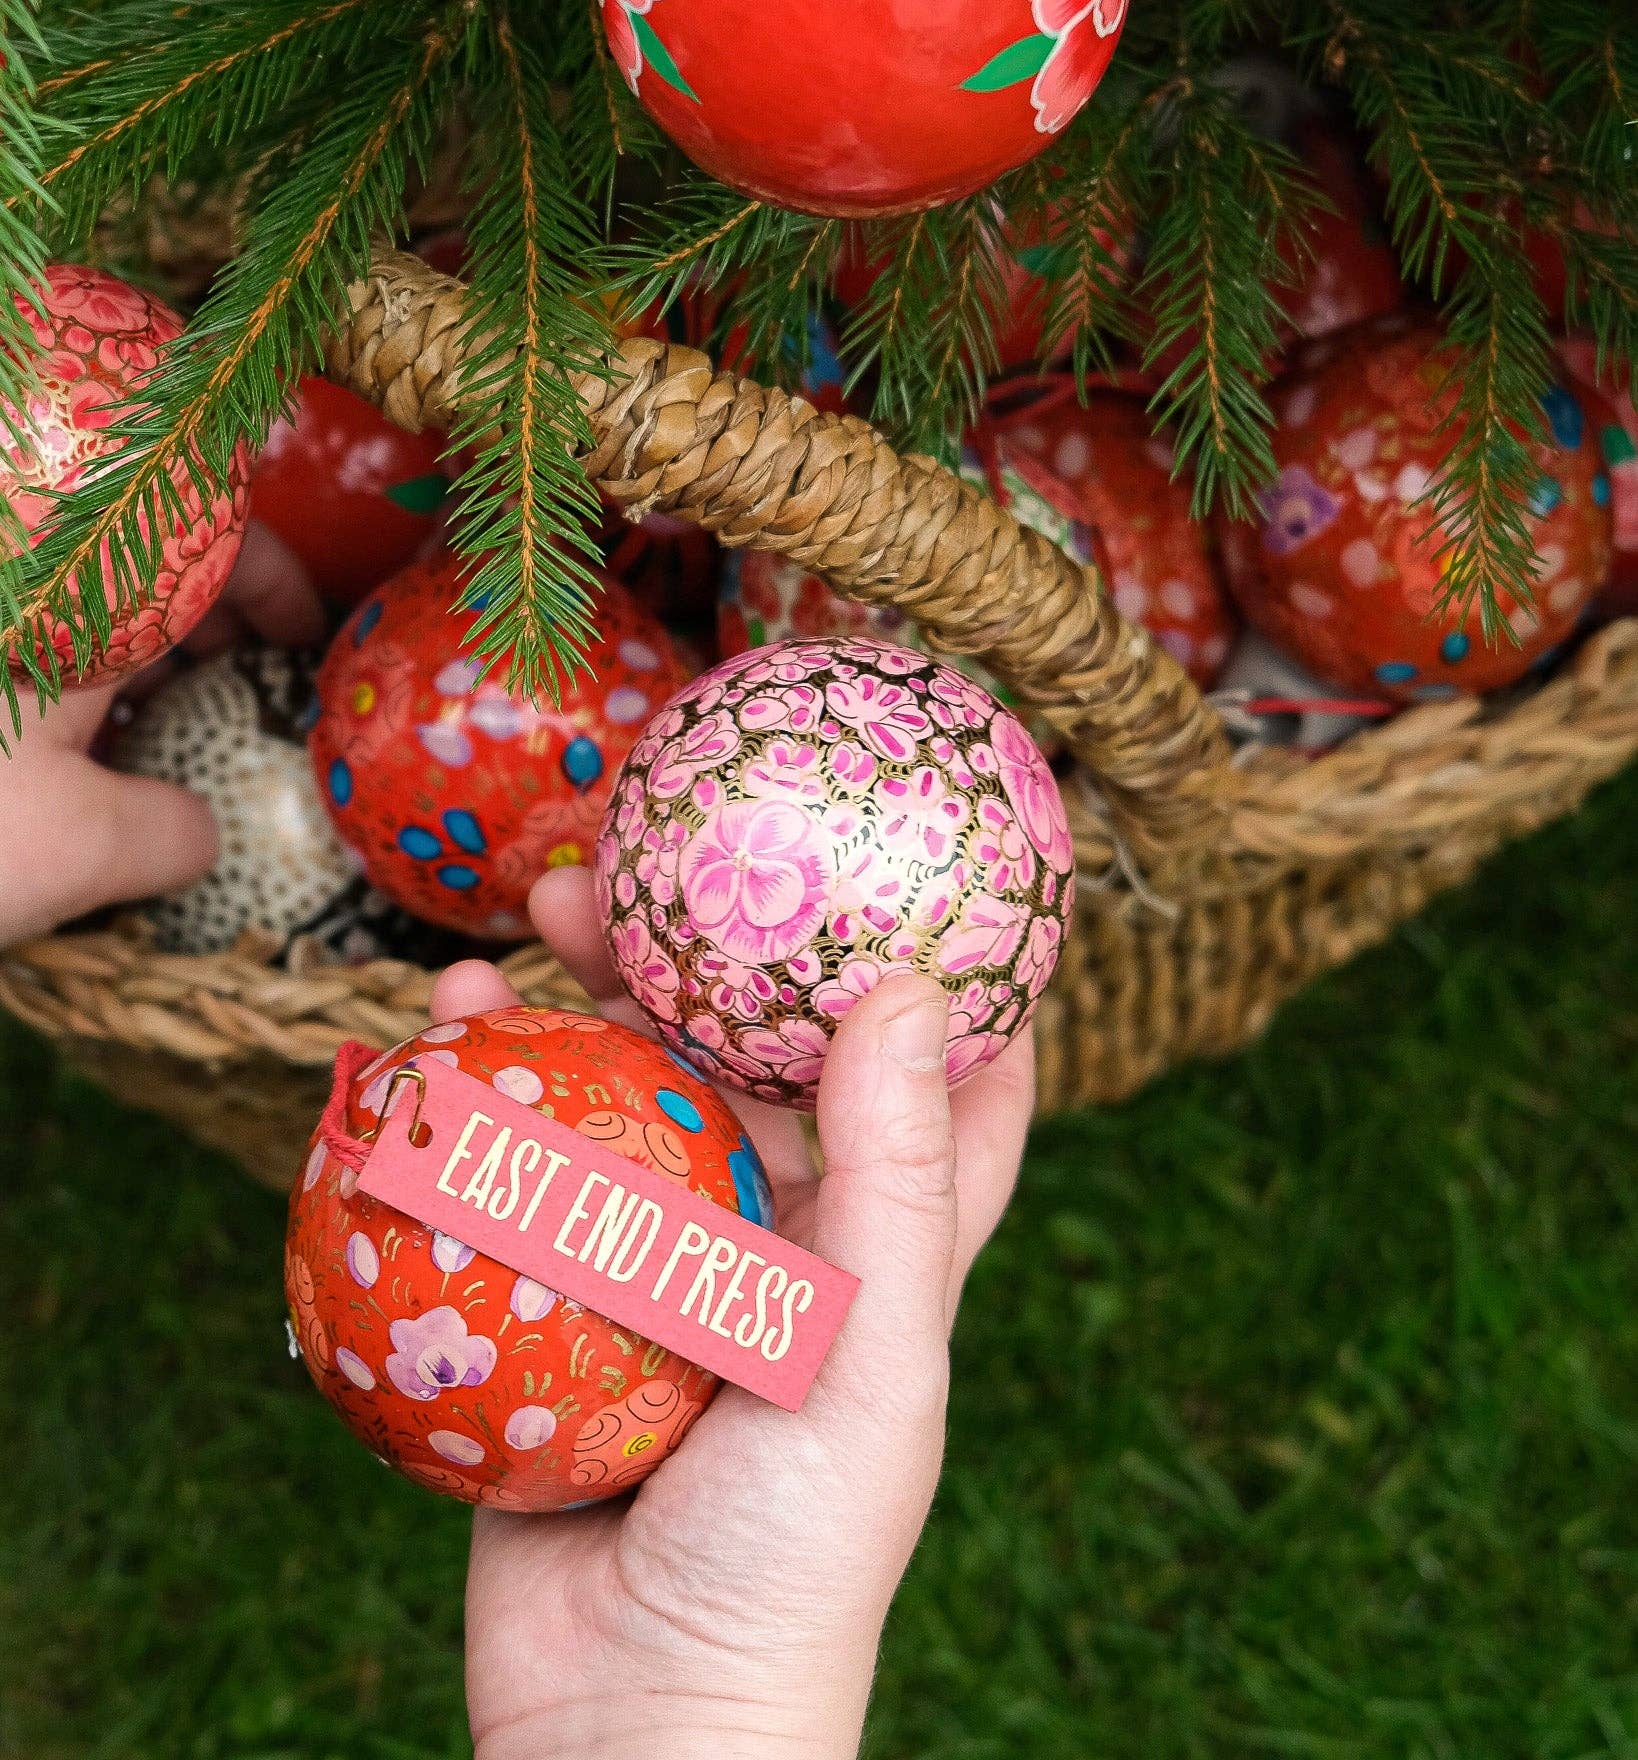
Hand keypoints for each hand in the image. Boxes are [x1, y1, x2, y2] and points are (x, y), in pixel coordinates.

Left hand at [0, 521, 323, 946]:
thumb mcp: (77, 850)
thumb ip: (173, 832)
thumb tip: (201, 832)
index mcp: (72, 584)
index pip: (201, 524)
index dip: (273, 573)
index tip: (308, 639)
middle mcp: (22, 575)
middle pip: (137, 553)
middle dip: (209, 613)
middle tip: (249, 689)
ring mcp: (1, 620)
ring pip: (75, 604)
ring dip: (135, 656)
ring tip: (171, 737)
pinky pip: (30, 646)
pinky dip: (66, 686)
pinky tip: (82, 761)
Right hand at [431, 865, 1035, 1759]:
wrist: (631, 1724)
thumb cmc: (796, 1552)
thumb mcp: (873, 1357)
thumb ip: (896, 1178)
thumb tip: (911, 986)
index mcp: (876, 1248)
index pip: (939, 1090)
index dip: (941, 980)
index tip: (919, 860)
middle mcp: (770, 1242)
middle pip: (745, 1060)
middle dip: (707, 956)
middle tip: (650, 865)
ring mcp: (653, 1270)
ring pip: (619, 1098)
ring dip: (578, 1002)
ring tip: (534, 916)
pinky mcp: (548, 1307)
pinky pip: (514, 1177)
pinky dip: (477, 1100)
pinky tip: (433, 1034)